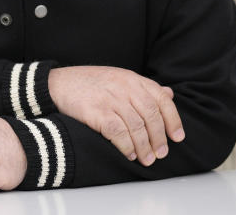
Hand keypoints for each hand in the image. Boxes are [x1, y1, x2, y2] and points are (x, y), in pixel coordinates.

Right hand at [48, 65, 183, 164]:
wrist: (58, 83)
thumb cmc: (89, 83)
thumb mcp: (119, 77)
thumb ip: (143, 87)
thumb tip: (169, 94)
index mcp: (132, 78)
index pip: (161, 98)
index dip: (173, 119)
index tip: (177, 137)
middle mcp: (124, 87)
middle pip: (151, 115)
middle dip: (159, 138)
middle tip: (161, 153)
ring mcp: (110, 99)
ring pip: (137, 127)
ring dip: (144, 146)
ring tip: (147, 159)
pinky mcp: (96, 112)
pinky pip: (118, 133)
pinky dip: (127, 147)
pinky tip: (130, 154)